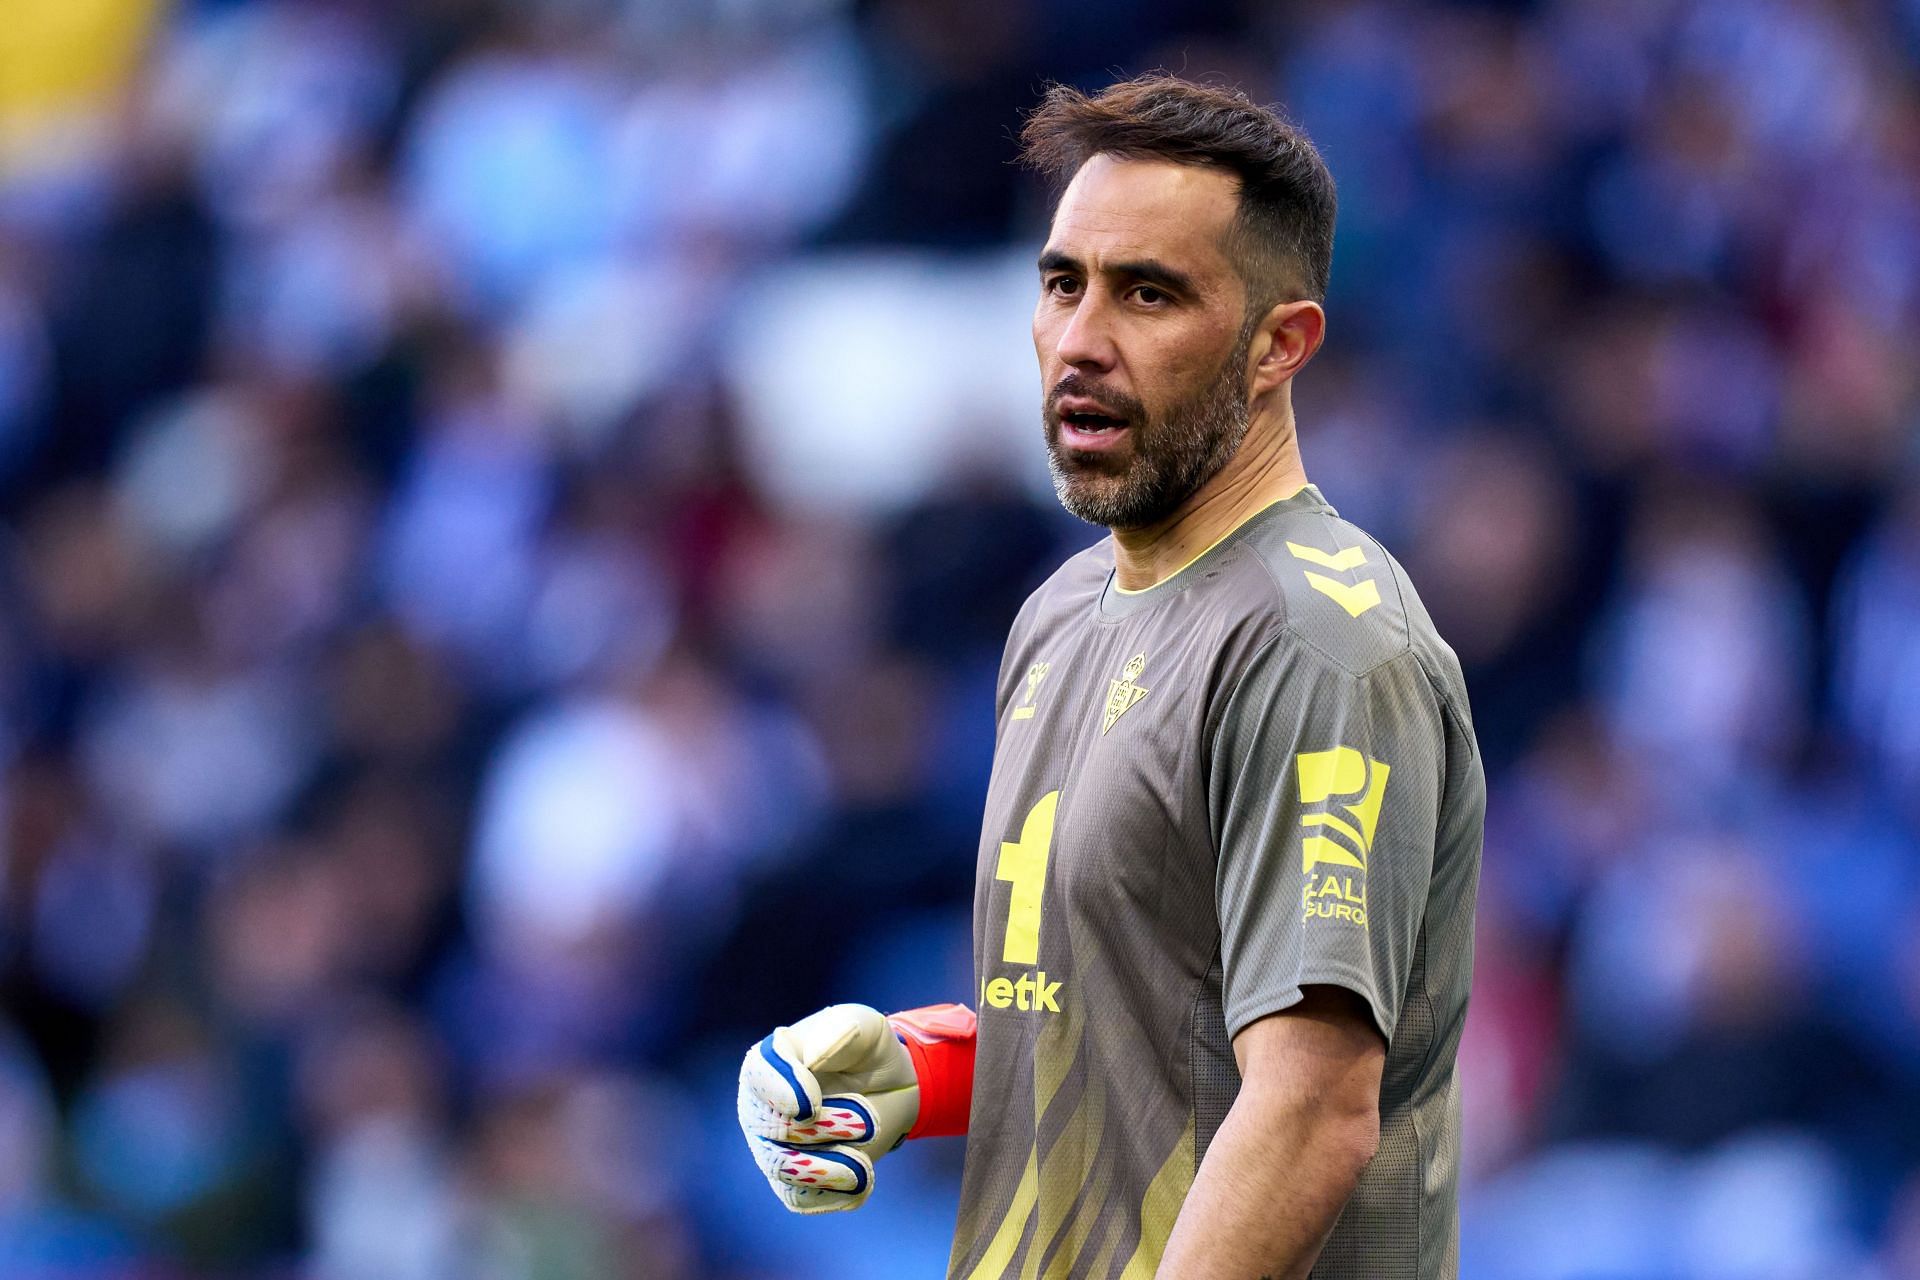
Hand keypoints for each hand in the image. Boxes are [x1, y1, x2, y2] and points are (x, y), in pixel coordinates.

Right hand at [737, 1003, 920, 1212]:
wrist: (890, 1090)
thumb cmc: (868, 1052)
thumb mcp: (866, 1029)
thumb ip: (841, 1033)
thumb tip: (811, 1058)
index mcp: (771, 1062)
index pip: (758, 1076)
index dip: (780, 1091)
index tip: (811, 1104)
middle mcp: (761, 1107)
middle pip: (771, 1128)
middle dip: (825, 1129)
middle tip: (867, 1122)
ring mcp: (773, 1148)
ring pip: (784, 1169)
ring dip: (831, 1166)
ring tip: (866, 1157)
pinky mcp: (794, 1184)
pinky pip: (802, 1199)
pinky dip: (836, 1193)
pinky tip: (862, 1176)